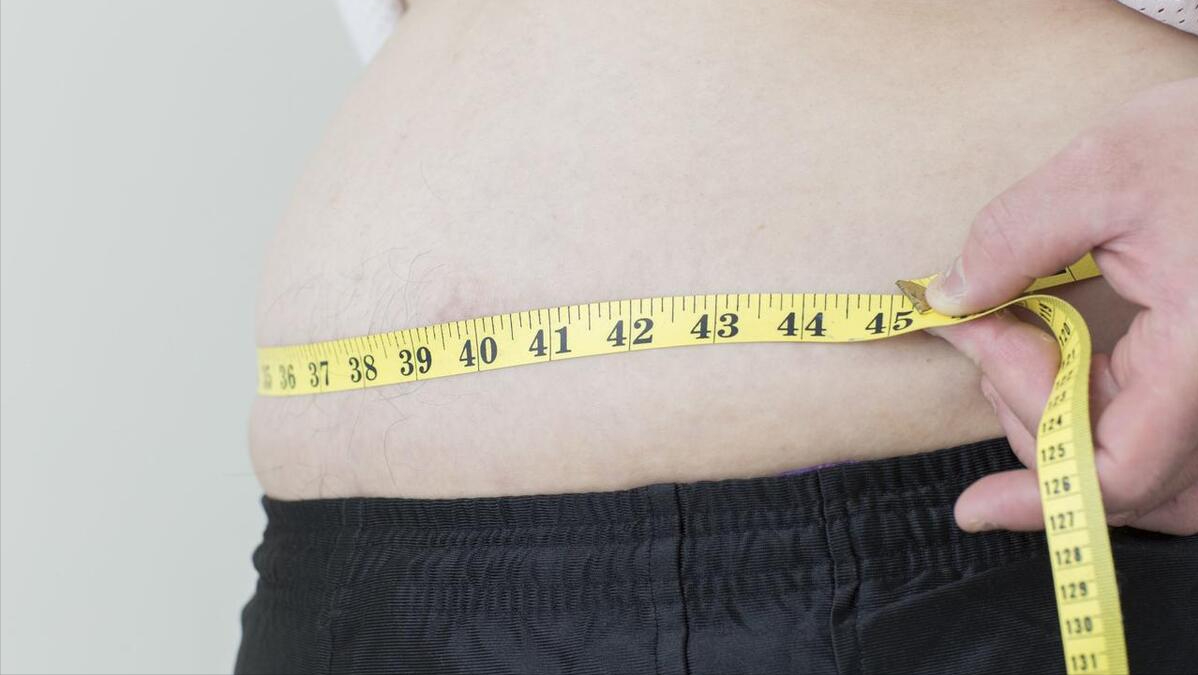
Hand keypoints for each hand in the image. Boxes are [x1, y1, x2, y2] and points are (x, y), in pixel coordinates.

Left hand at [924, 78, 1197, 535]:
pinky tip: (1051, 364)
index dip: (1044, 498)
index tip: (971, 504)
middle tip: (979, 327)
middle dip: (1029, 413)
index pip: (1123, 473)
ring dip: (1060, 422)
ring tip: (1012, 336)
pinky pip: (1162, 435)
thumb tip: (949, 297)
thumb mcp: (1110, 169)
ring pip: (1147, 466)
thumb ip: (1015, 238)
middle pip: (1124, 473)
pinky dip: (1097, 414)